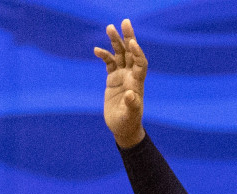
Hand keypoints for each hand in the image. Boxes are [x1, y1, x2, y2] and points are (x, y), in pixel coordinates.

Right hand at [96, 19, 147, 148]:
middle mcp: (131, 76)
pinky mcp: (113, 79)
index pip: (140, 63)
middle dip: (128, 37)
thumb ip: (132, 106)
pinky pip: (109, 63)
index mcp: (137, 83)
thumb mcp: (130, 115)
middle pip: (131, 53)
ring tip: (109, 27)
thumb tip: (131, 95)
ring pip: (120, 54)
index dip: (137, 53)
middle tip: (125, 22)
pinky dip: (104, 55)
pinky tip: (97, 50)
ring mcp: (122, 76)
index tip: (132, 43)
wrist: (123, 128)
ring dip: (116, 41)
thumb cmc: (128, 123)